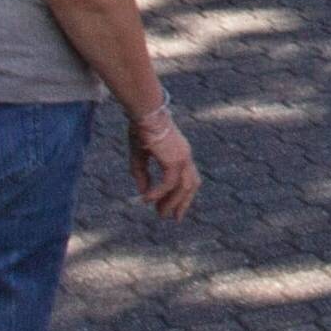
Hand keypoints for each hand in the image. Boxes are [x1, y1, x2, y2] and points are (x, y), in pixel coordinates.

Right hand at [125, 102, 199, 221]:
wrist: (145, 112)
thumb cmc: (141, 129)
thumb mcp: (139, 156)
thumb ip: (141, 174)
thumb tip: (143, 192)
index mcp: (180, 152)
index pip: (188, 177)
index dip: (183, 194)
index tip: (172, 208)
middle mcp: (185, 155)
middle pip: (191, 185)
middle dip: (182, 202)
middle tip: (171, 218)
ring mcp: (182, 157)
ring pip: (183, 187)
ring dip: (173, 202)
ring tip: (160, 214)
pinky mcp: (174, 159)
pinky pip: (169, 183)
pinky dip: (159, 193)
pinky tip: (147, 199)